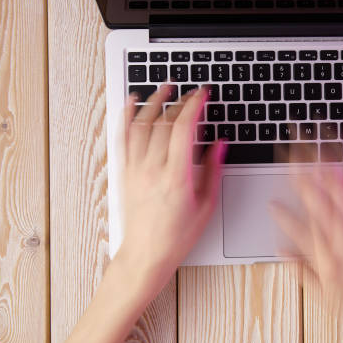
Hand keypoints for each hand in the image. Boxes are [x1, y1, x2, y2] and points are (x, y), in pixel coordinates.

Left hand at [116, 85, 223, 292]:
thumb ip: (213, 170)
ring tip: (165, 87)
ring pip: (141, 125)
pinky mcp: (125, 173)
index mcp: (176, 177)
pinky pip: (122, 138)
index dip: (194, 105)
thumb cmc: (176, 236)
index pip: (183, 129)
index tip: (202, 94)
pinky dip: (127, 116)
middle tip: (192, 92)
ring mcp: (135, 170)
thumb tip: (219, 143)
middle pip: (164, 123)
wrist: (146, 254)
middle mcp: (152, 169)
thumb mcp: (206, 205)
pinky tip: (131, 102)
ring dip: (154, 101)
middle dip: (180, 101)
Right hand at [270, 167, 342, 331]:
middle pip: (320, 204)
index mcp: (328, 259)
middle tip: (293, 159)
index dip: (284, 216)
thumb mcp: (325, 297)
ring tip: (320, 148)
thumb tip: (281, 251)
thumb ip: (302, 271)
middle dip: (305, 179)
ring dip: (331, 170)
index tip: (271, 203)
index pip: (301, 231)